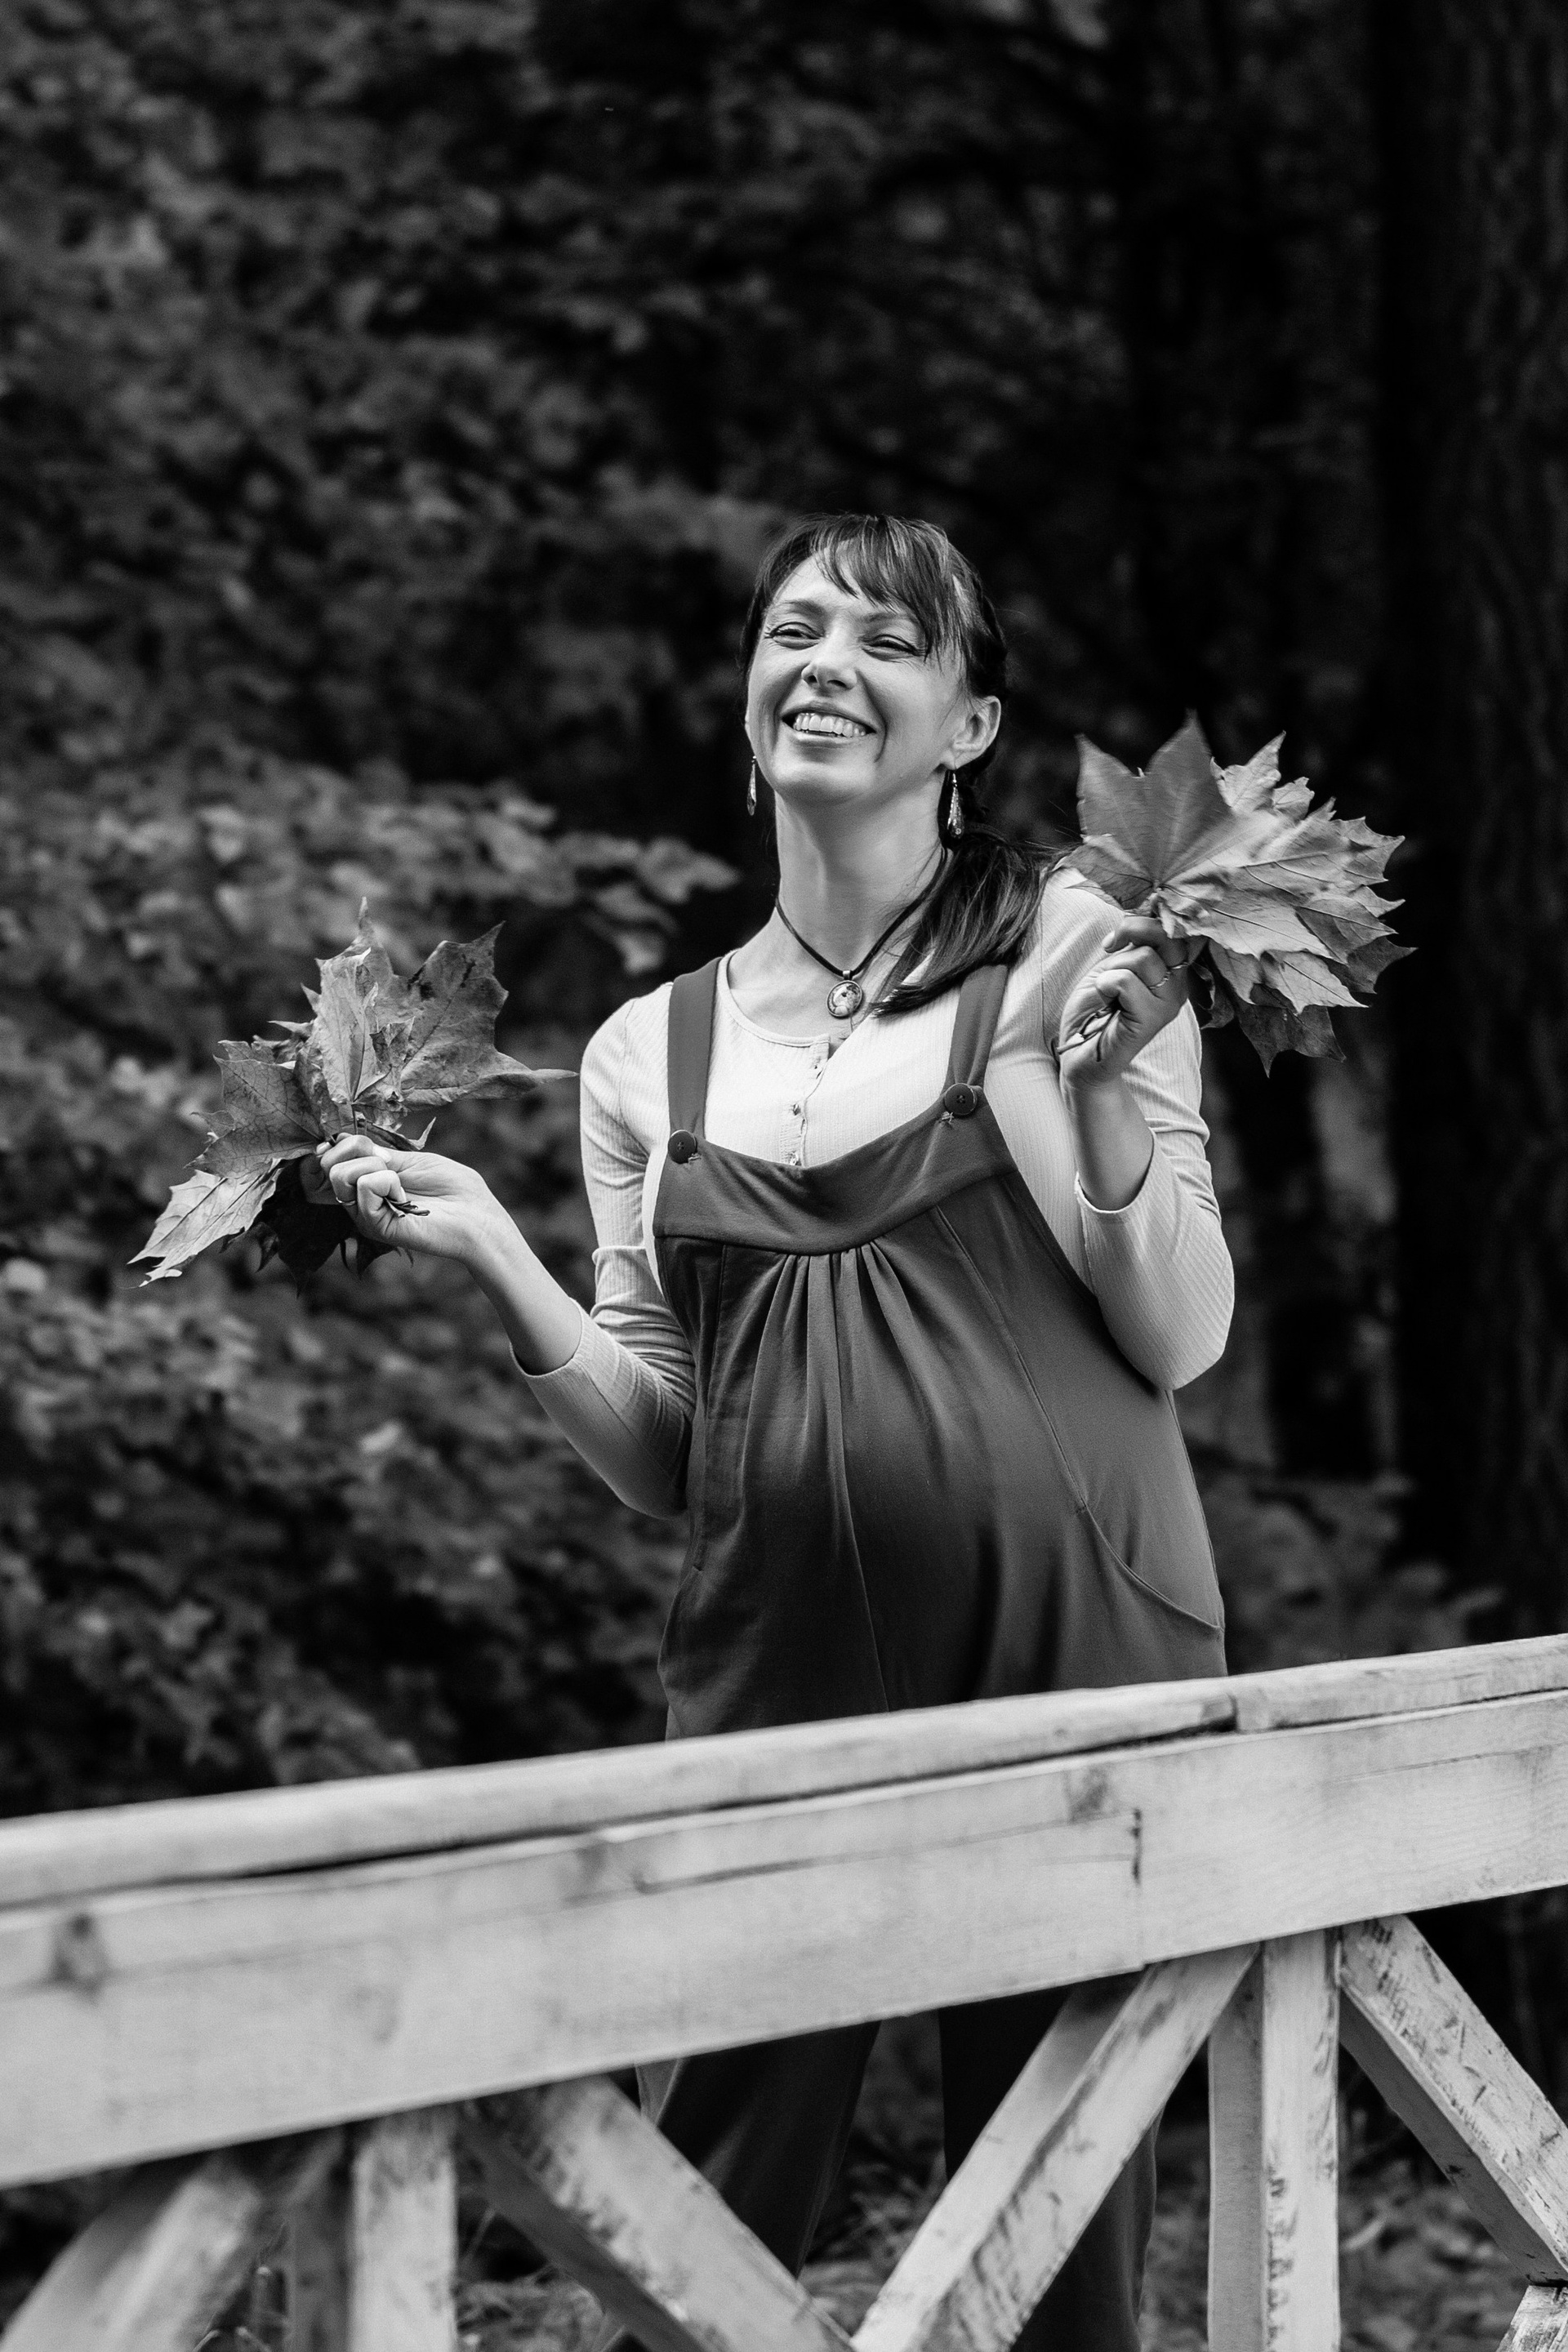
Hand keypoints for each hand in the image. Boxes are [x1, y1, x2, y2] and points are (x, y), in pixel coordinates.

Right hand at [305, 1136, 507, 1269]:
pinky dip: (387, 1181)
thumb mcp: (413, 1161)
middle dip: (359, 1151)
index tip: (365, 1144)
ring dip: (374, 1166)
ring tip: (400, 1183)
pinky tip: (405, 1197)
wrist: (477, 1218)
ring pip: (340, 1175)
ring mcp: (366, 1214)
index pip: (332, 1159)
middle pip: (330, 1165)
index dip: (342, 1145)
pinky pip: (364, 1187)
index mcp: (370, 1183)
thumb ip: (379, 1155)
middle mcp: (362, 1201)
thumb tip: (343, 1141)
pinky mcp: (375, 1225)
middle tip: (390, 1165)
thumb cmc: (455, 1190)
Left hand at [1053, 914, 1193, 1087]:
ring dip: (1112, 968)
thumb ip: (1134, 947)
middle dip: (1134, 929)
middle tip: (1110, 947)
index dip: (1149, 920)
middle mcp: (1177, 987)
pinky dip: (1105, 984)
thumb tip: (1142, 916)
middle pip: (1170, 937)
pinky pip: (1125, 981)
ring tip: (1107, 990)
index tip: (1119, 935)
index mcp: (1172, 972)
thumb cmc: (1095, 1008)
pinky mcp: (1150, 1020)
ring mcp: (1167, 1005)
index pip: (1179, 931)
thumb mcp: (1114, 967)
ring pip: (1143, 959)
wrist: (1079, 1052)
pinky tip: (1104, 1001)